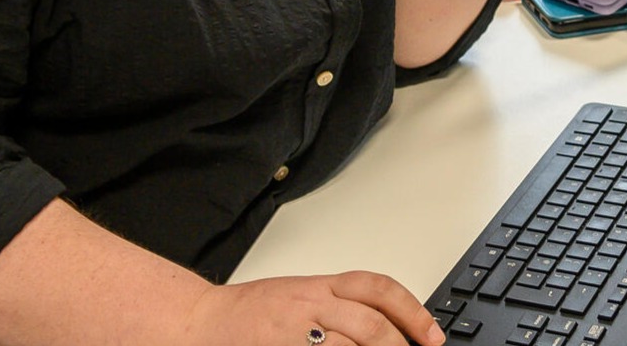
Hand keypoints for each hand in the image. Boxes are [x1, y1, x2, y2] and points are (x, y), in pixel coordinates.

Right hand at [182, 271, 444, 345]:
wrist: (195, 323)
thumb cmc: (244, 316)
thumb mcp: (295, 297)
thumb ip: (334, 308)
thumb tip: (381, 328)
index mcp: (316, 287)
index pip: (376, 289)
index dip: (412, 310)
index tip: (431, 334)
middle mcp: (309, 305)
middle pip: (371, 325)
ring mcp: (296, 333)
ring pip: (352, 344)